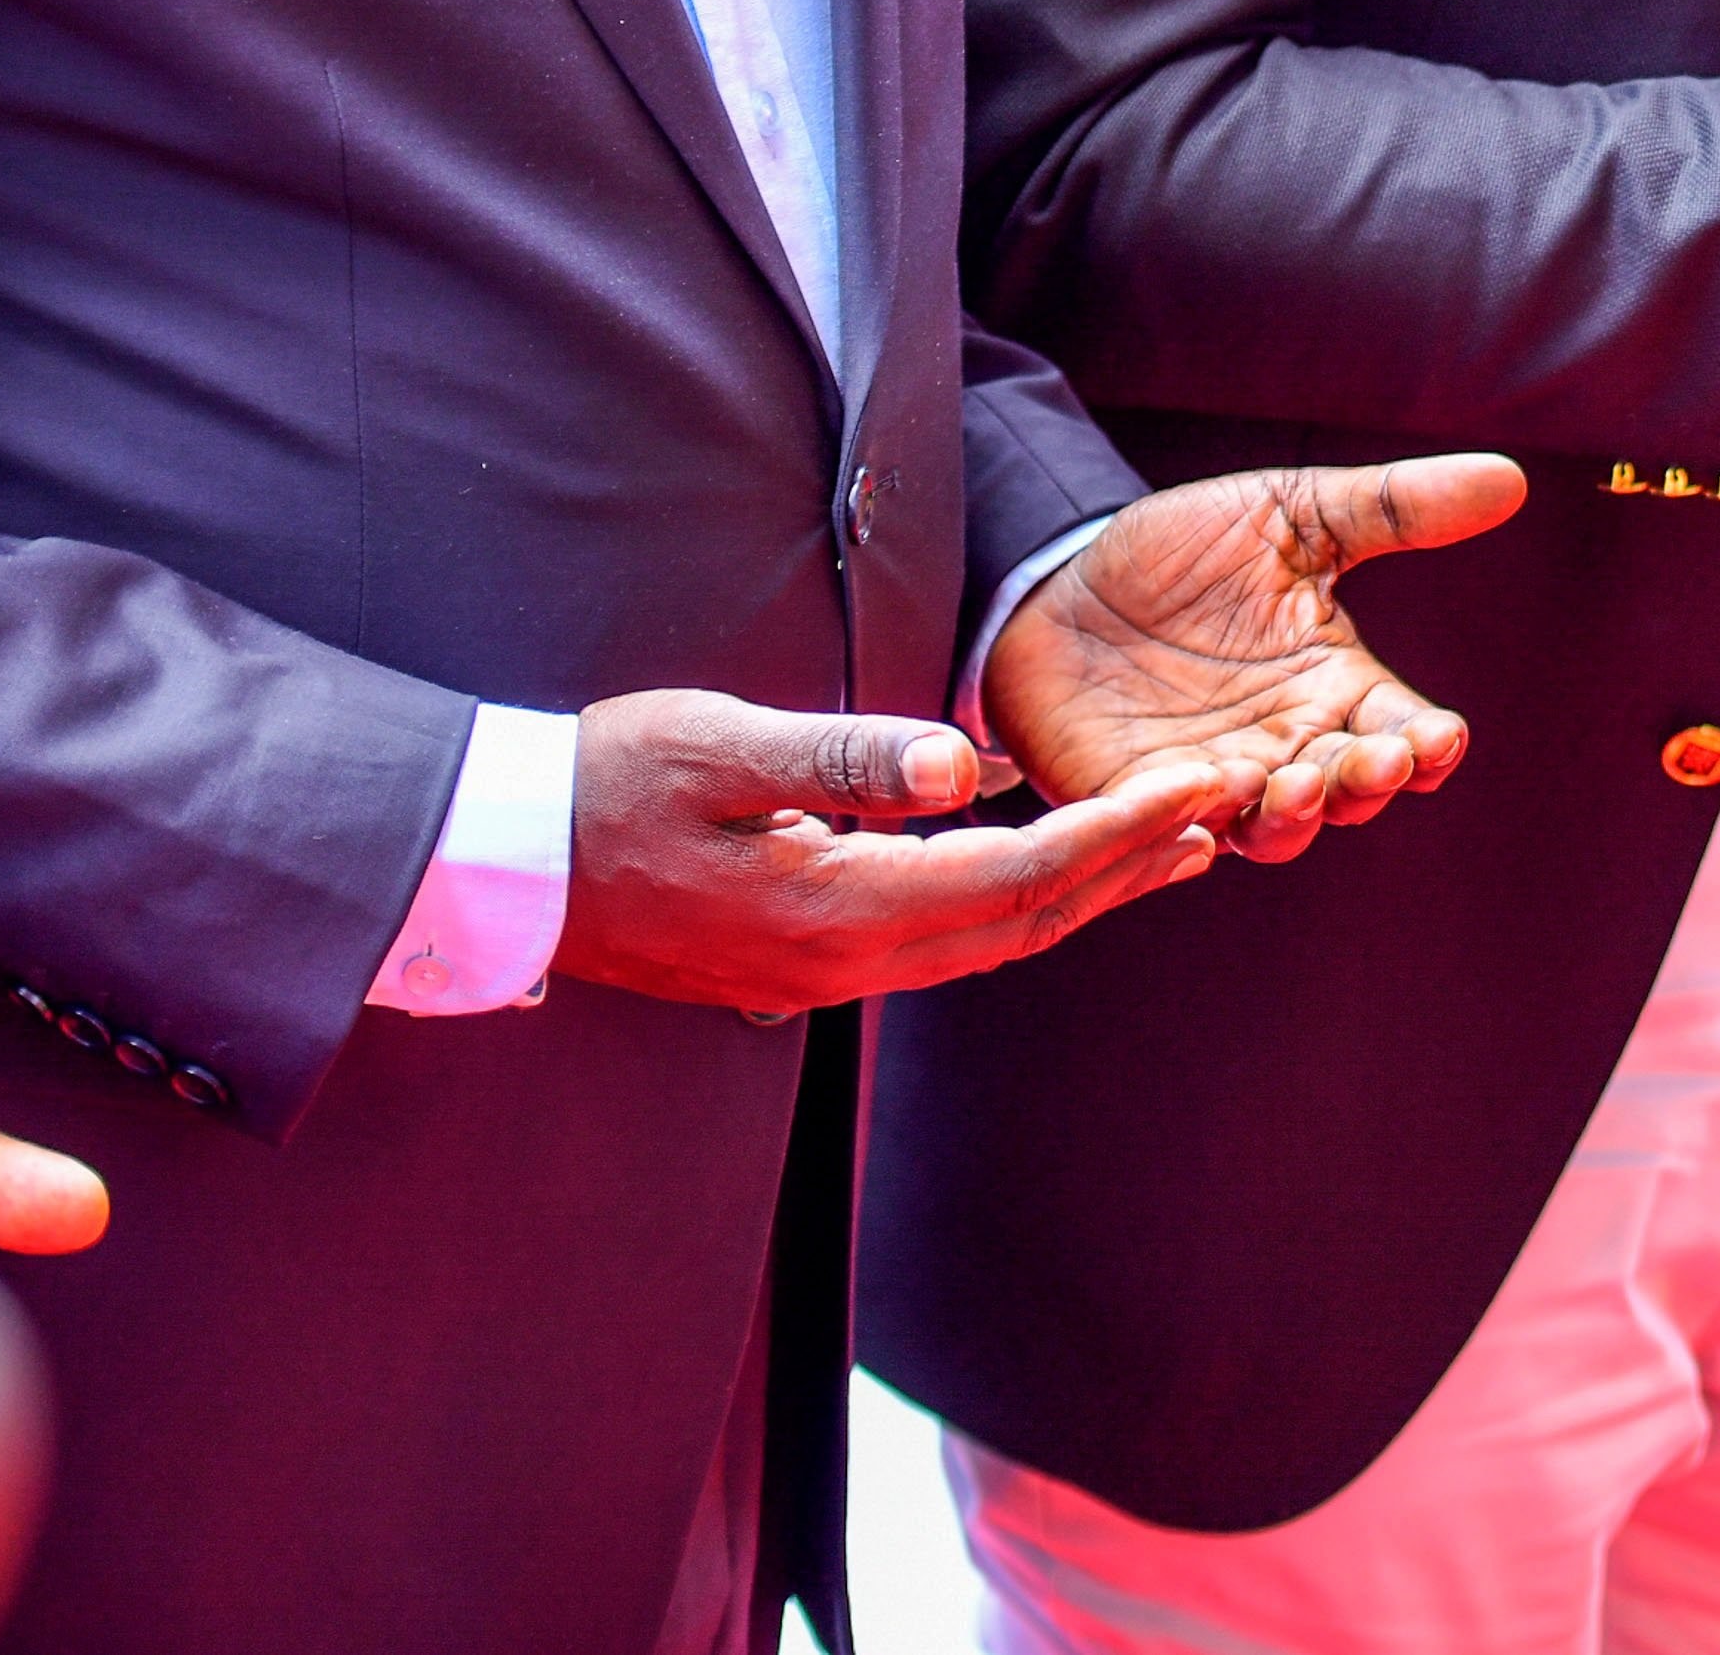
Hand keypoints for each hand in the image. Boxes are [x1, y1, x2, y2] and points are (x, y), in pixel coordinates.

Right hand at [549, 689, 1222, 1019]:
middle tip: (1221, 812)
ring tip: (1169, 844)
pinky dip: (1015, 901)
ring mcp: (822, 973)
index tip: (1200, 785)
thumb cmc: (599, 786)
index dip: (1119, 833)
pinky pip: (942, 940)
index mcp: (832, 909)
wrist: (498, 865)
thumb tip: (959, 767)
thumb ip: (839, 757)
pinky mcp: (804, 960)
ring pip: (987, 940)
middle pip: (1022, 924)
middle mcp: (842, 962)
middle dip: (1127, 869)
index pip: (1017, 879)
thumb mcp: (715, 746)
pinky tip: (1045, 862)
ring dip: (1083, 892)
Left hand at [981, 454, 1523, 866]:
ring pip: (1274, 829)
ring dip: (1294, 817)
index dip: (1430, 747)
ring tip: (1295, 786)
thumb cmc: (1186, 550)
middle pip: (1350, 793)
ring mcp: (1214, 781)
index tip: (1438, 737)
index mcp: (1335, 687)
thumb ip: (1393, 507)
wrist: (1059, 575)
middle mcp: (1287, 746)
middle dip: (1367, 784)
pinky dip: (1193, 824)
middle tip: (1375, 760)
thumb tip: (1511, 478)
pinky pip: (1172, 830)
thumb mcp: (1292, 513)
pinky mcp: (1135, 799)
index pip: (1407, 734)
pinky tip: (1204, 798)